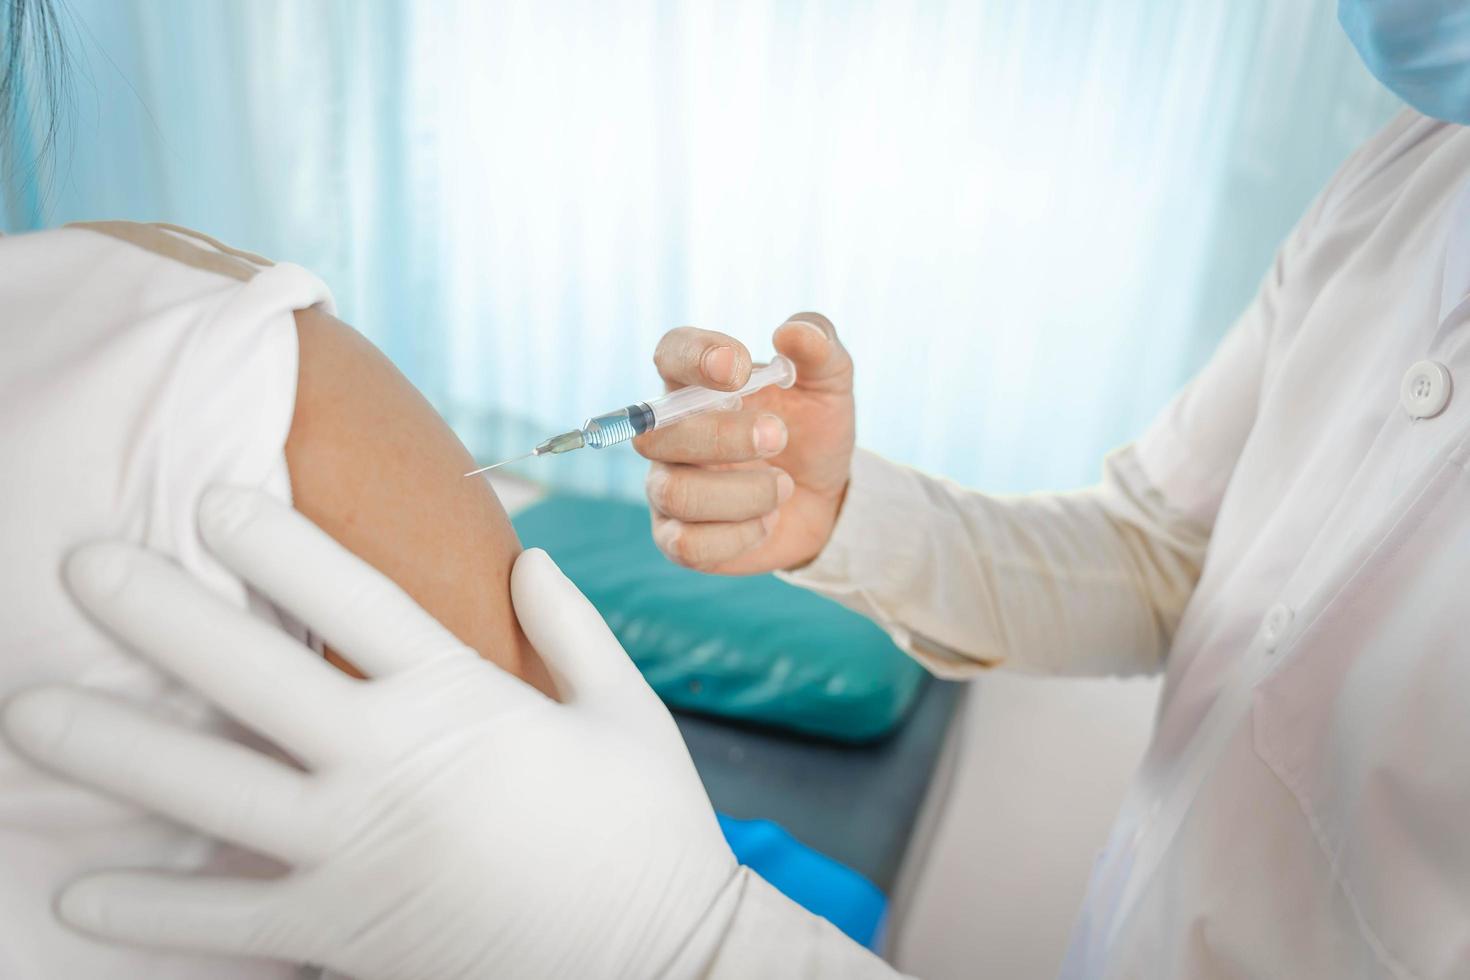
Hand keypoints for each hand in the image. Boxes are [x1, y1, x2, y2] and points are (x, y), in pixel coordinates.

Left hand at [1, 488, 735, 979]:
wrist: (656, 964)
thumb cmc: (650, 832)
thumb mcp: (628, 712)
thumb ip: (571, 626)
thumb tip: (527, 552)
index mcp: (462, 699)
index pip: (350, 598)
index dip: (274, 542)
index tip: (206, 500)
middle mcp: (390, 764)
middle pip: (249, 675)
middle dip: (156, 614)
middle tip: (79, 564)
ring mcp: (355, 850)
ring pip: (207, 788)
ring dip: (113, 747)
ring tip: (33, 711)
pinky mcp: (340, 931)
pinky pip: (224, 919)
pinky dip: (150, 909)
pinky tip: (78, 894)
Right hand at [637, 312, 854, 573]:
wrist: (827, 499)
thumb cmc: (814, 431)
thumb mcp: (830, 384)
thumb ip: (818, 346)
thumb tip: (791, 332)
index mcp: (698, 384)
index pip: (669, 354)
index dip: (694, 357)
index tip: (738, 368)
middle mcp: (670, 433)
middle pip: (657, 433)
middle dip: (723, 436)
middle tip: (781, 437)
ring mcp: (668, 486)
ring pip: (674, 492)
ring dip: (741, 492)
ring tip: (784, 486)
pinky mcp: (678, 539)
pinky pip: (687, 544)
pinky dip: (738, 535)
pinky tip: (766, 521)